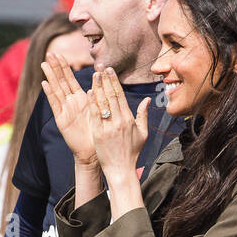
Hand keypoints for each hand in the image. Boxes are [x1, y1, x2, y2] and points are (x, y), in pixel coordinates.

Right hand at [41, 55, 96, 166]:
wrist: (93, 152)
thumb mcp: (100, 110)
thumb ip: (97, 96)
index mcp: (81, 99)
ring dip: (50, 76)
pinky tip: (45, 84)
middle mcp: (71, 103)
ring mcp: (65, 110)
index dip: (65, 67)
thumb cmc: (99, 133)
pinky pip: (55, 104)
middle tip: (50, 53)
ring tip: (44, 64)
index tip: (60, 54)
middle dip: (56, 67)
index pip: (71, 79)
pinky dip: (50, 94)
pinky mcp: (62, 120)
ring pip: (57, 90)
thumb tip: (99, 81)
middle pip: (61, 81)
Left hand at [87, 67, 149, 182]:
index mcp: (129, 120)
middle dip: (105, 80)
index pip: (120, 96)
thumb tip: (147, 99)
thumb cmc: (132, 152)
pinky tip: (89, 92)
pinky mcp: (98, 134)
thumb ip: (143, 115)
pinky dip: (92, 103)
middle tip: (100, 67)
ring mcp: (108, 127)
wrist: (121, 170)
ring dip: (98, 87)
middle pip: (111, 96)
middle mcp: (118, 122)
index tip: (110, 70)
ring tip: (94, 75)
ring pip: (102, 103)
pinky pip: (95, 115)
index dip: (114, 82)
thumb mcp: (142, 134)